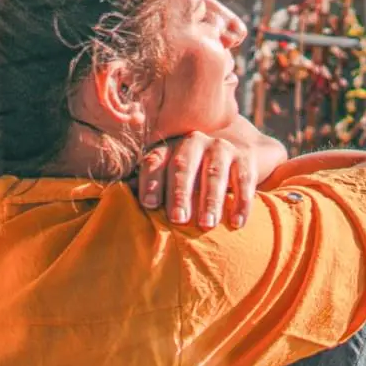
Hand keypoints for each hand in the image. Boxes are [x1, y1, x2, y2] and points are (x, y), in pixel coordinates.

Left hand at [137, 131, 259, 229]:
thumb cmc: (194, 177)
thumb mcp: (172, 179)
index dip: (151, 182)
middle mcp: (194, 142)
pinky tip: (237, 223)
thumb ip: (153, 189)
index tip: (150, 206)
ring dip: (210, 199)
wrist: (239, 155)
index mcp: (170, 148)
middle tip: (178, 219)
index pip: (155, 161)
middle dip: (180, 193)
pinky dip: (242, 201)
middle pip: (183, 165)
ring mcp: (221, 147)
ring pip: (214, 172)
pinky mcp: (246, 157)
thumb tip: (119, 207)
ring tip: (207, 224)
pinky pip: (244, 179)